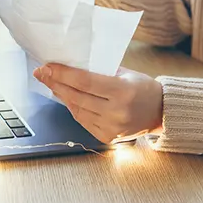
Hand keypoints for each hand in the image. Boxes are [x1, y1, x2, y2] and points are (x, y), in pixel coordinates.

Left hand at [34, 64, 163, 143]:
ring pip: (77, 110)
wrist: (160, 112)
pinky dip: (73, 109)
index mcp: (122, 92)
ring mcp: (111, 127)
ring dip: (62, 96)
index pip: (84, 82)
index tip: (47, 67)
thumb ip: (100, 71)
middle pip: (77, 97)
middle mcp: (116, 112)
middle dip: (56, 83)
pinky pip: (83, 121)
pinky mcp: (106, 137)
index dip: (62, 74)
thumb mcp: (125, 73)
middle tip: (41, 73)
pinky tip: (67, 99)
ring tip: (52, 84)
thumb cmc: (142, 88)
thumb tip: (71, 65)